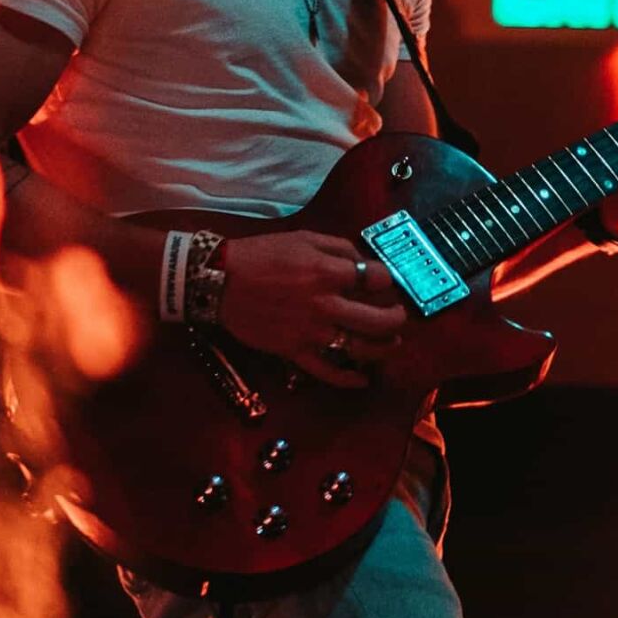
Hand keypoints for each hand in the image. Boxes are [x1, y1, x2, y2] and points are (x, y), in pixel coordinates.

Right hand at [217, 230, 408, 387]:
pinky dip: (349, 379)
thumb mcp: (303, 239)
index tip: (383, 282)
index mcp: (328, 273)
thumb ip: (339, 248)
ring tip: (392, 344)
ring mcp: (310, 332)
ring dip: (384, 349)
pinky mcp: (294, 351)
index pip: (378, 280)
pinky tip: (363, 379)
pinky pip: (328, 372)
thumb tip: (364, 262)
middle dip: (396, 319)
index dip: (386, 280)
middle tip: (398, 316)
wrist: (218, 280)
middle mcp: (325, 305)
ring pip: (361, 349)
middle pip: (378, 320)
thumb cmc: (261, 255)